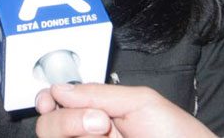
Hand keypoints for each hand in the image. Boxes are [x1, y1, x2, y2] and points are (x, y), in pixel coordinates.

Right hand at [35, 83, 216, 137]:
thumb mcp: (139, 101)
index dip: (46, 100)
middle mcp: (88, 134)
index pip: (57, 104)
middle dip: (67, 120)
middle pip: (48, 128)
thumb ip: (99, 94)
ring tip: (108, 133)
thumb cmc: (177, 133)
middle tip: (100, 121)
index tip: (49, 100)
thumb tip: (59, 88)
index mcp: (96, 111)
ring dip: (77, 132)